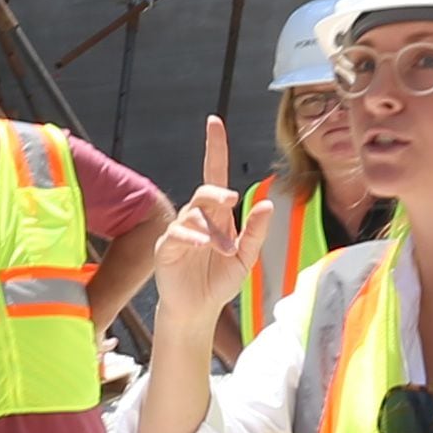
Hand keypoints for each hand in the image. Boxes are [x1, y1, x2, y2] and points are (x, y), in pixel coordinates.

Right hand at [153, 115, 248, 328]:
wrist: (198, 309)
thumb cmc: (218, 280)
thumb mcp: (246, 257)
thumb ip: (255, 231)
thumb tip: (267, 203)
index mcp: (217, 215)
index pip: (215, 174)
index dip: (215, 148)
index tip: (214, 122)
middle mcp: (197, 218)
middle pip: (204, 191)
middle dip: (215, 192)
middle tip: (229, 200)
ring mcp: (179, 231)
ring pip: (192, 212)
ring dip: (210, 228)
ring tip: (224, 249)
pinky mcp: (166, 248)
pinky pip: (176, 233)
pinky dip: (190, 236)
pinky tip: (201, 244)